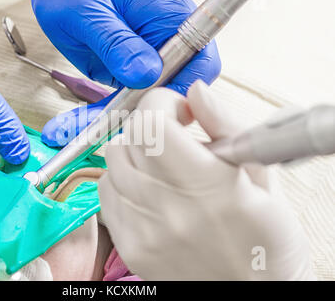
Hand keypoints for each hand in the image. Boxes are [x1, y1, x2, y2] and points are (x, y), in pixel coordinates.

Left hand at [31, 0, 220, 146]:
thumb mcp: (90, 13)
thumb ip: (117, 42)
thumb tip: (146, 74)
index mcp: (171, 15)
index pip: (200, 62)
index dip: (181, 91)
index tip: (149, 108)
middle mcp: (169, 39)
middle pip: (182, 89)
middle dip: (150, 111)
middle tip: (112, 121)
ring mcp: (155, 58)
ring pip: (156, 101)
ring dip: (125, 118)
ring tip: (86, 122)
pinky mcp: (138, 74)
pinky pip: (134, 102)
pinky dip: (112, 114)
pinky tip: (85, 119)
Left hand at [98, 81, 314, 279]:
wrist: (254, 294)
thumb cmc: (266, 237)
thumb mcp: (261, 174)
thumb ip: (225, 125)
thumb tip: (195, 91)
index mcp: (208, 186)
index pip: (152, 124)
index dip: (162, 104)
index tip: (181, 111)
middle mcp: (169, 210)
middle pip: (129, 139)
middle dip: (151, 125)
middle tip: (174, 137)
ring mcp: (144, 231)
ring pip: (112, 163)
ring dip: (135, 152)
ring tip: (162, 165)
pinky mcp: (130, 248)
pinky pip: (106, 194)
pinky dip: (122, 181)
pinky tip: (148, 189)